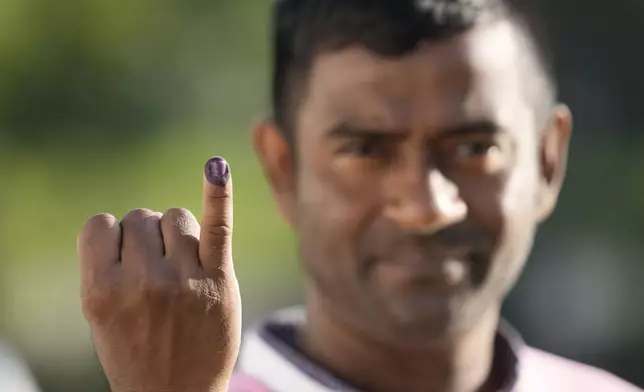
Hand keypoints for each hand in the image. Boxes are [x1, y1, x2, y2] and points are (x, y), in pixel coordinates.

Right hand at [78, 157, 240, 391]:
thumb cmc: (136, 350)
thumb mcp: (102, 314)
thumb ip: (110, 265)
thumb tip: (140, 217)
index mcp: (100, 290)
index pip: (101, 225)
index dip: (113, 240)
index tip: (123, 264)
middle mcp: (142, 282)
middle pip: (143, 217)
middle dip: (147, 239)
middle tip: (156, 277)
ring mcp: (183, 279)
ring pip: (177, 215)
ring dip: (178, 233)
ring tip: (181, 269)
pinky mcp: (219, 280)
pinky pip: (217, 226)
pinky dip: (217, 194)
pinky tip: (216, 168)